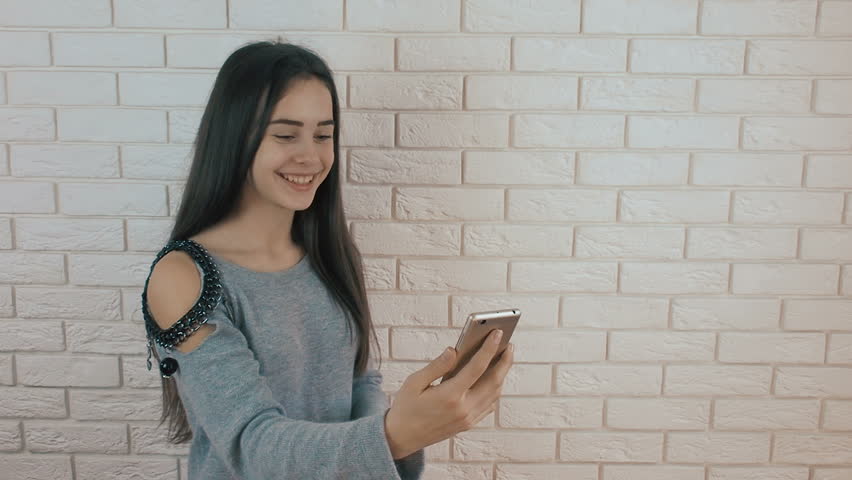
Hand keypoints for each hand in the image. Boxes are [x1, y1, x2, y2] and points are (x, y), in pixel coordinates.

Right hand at [384, 329, 513, 458]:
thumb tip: (453, 350)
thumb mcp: (414, 383)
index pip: (476, 367)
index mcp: (449, 396)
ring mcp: (468, 418)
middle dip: (504, 361)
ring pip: (494, 394)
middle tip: (509, 345)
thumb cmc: (406, 408)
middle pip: (493, 381)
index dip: (489, 348)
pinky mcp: (468, 424)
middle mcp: (463, 409)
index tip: (497, 334)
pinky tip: (493, 378)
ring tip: (503, 358)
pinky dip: (495, 390)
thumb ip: (437, 366)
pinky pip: (489, 405)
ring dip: (502, 375)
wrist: (402, 438)